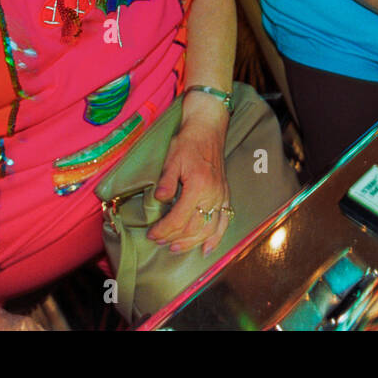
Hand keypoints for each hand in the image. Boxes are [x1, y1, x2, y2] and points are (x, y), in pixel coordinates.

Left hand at [147, 108, 229, 255]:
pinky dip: (216, 238)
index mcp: (198, 186)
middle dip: (174, 238)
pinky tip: (207, 249)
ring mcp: (221, 196)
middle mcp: (213, 194)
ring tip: (176, 248)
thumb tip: (160, 200)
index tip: (152, 234)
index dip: (164, 230)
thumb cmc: (188, 142)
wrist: (208, 128)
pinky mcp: (225, 195)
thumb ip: (166, 181)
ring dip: (192, 243)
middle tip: (159, 242)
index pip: (180, 218)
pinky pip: (224, 222)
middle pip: (194, 228)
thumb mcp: (172, 158)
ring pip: (209, 229)